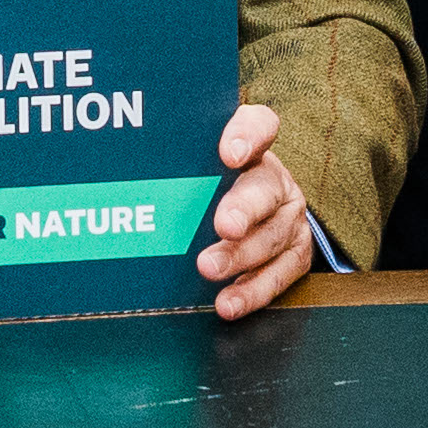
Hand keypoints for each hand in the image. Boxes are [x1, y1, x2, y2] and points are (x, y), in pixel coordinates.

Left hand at [196, 103, 318, 319]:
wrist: (254, 214)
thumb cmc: (211, 187)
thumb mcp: (198, 163)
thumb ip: (178, 158)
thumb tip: (131, 166)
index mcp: (253, 148)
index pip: (258, 126)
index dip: (247, 137)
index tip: (230, 153)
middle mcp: (275, 181)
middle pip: (265, 189)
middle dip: (243, 208)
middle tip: (224, 225)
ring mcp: (289, 219)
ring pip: (271, 237)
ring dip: (240, 256)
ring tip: (209, 268)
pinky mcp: (296, 254)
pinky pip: (278, 275)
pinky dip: (252, 292)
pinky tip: (227, 301)